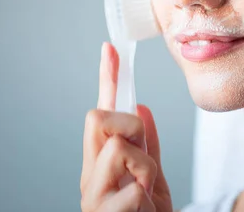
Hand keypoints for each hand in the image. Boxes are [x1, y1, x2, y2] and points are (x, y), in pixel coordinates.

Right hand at [80, 42, 172, 211]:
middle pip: (97, 117)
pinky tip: (143, 210)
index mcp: (101, 163)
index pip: (101, 111)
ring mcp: (93, 195)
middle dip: (127, 122)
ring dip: (144, 165)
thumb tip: (143, 108)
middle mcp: (90, 174)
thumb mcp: (154, 179)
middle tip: (141, 152)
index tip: (111, 48)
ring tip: (147, 191)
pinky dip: (146, 196)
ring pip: (118, 146)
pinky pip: (133, 187)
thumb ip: (147, 146)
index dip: (107, 77)